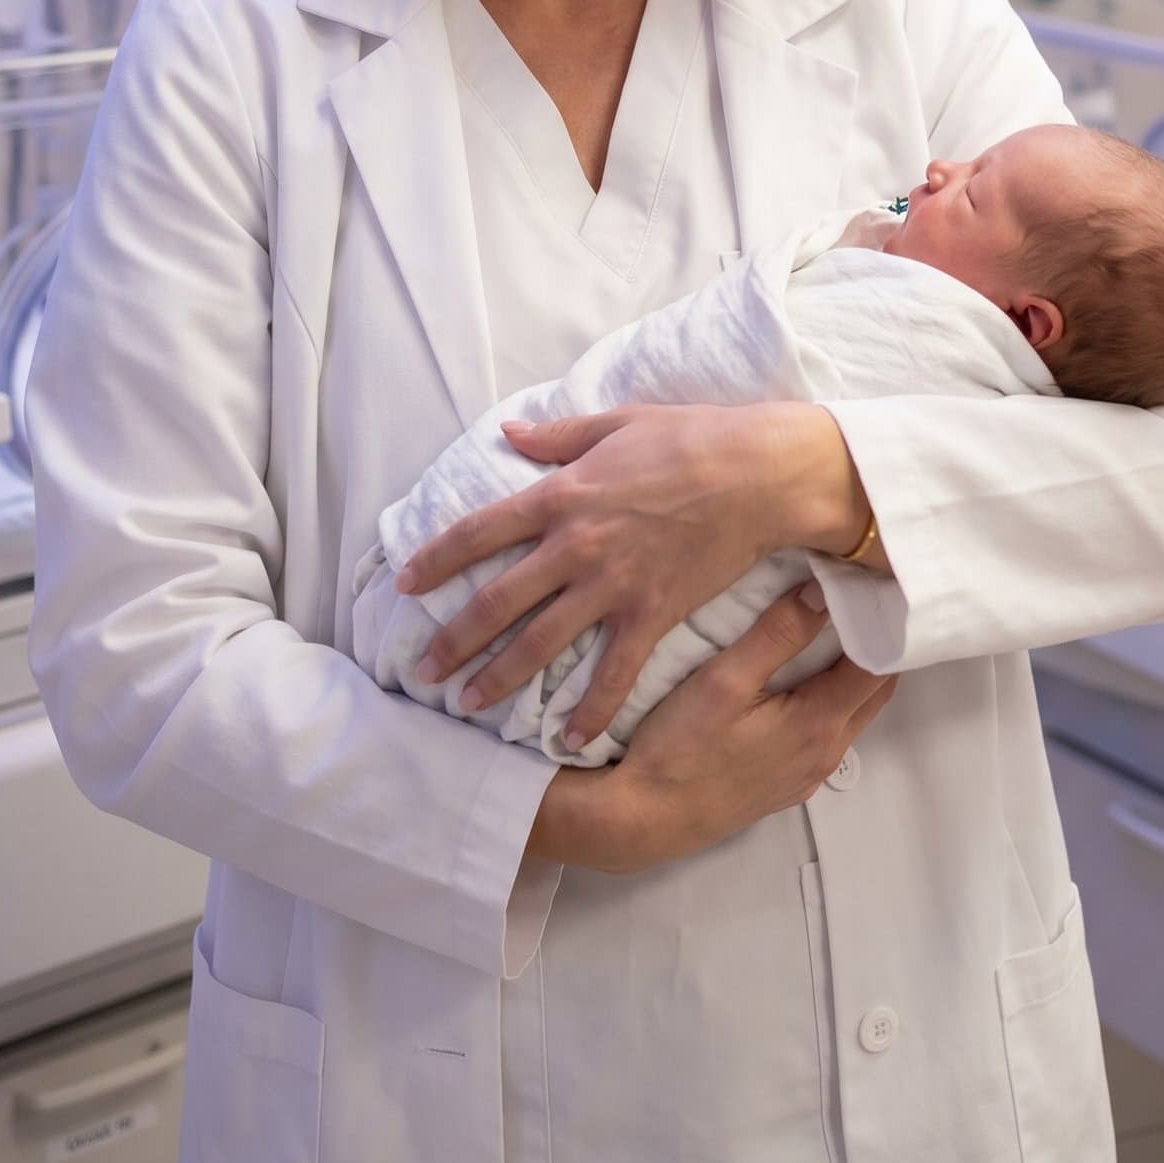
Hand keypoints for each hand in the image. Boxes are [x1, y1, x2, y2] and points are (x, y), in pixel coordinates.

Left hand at [396, 401, 854, 749]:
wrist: (758, 474)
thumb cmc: (691, 437)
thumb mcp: (616, 422)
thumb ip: (558, 436)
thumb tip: (510, 431)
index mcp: (561, 496)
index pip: (479, 532)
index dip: (436, 560)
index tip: (405, 584)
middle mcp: (575, 547)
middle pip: (497, 600)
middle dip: (453, 639)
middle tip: (422, 670)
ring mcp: (612, 586)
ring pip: (541, 643)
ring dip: (499, 677)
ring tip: (466, 704)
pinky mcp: (651, 614)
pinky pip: (613, 673)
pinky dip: (590, 710)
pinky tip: (568, 740)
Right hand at [601, 584, 899, 869]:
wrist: (647, 818)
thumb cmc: (681, 749)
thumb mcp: (724, 679)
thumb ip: (778, 635)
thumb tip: (822, 592)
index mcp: (819, 723)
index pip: (878, 664)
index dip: (880, 624)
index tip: (867, 588)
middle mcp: (826, 753)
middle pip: (874, 691)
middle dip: (874, 645)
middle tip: (855, 601)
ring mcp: (809, 773)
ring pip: (851, 713)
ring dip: (850, 674)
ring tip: (828, 630)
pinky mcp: (788, 784)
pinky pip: (827, 734)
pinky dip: (828, 700)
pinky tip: (797, 680)